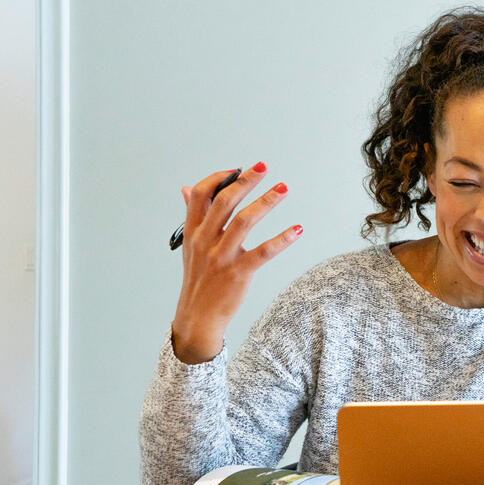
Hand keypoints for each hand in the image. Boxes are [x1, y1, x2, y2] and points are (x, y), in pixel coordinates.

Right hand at [170, 162, 301, 363]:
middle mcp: (205, 241)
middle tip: (265, 167)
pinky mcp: (238, 273)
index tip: (238, 168)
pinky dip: (282, 239)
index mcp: (193, 231)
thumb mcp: (190, 246)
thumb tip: (187, 188)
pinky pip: (263, 252)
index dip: (220, 178)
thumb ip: (193, 216)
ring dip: (266, 202)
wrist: (198, 317)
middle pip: (225, 202)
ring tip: (283, 189)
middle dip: (246, 181)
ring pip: (245, 221)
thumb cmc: (198, 278)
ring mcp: (221, 257)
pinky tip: (297, 229)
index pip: (201, 195)